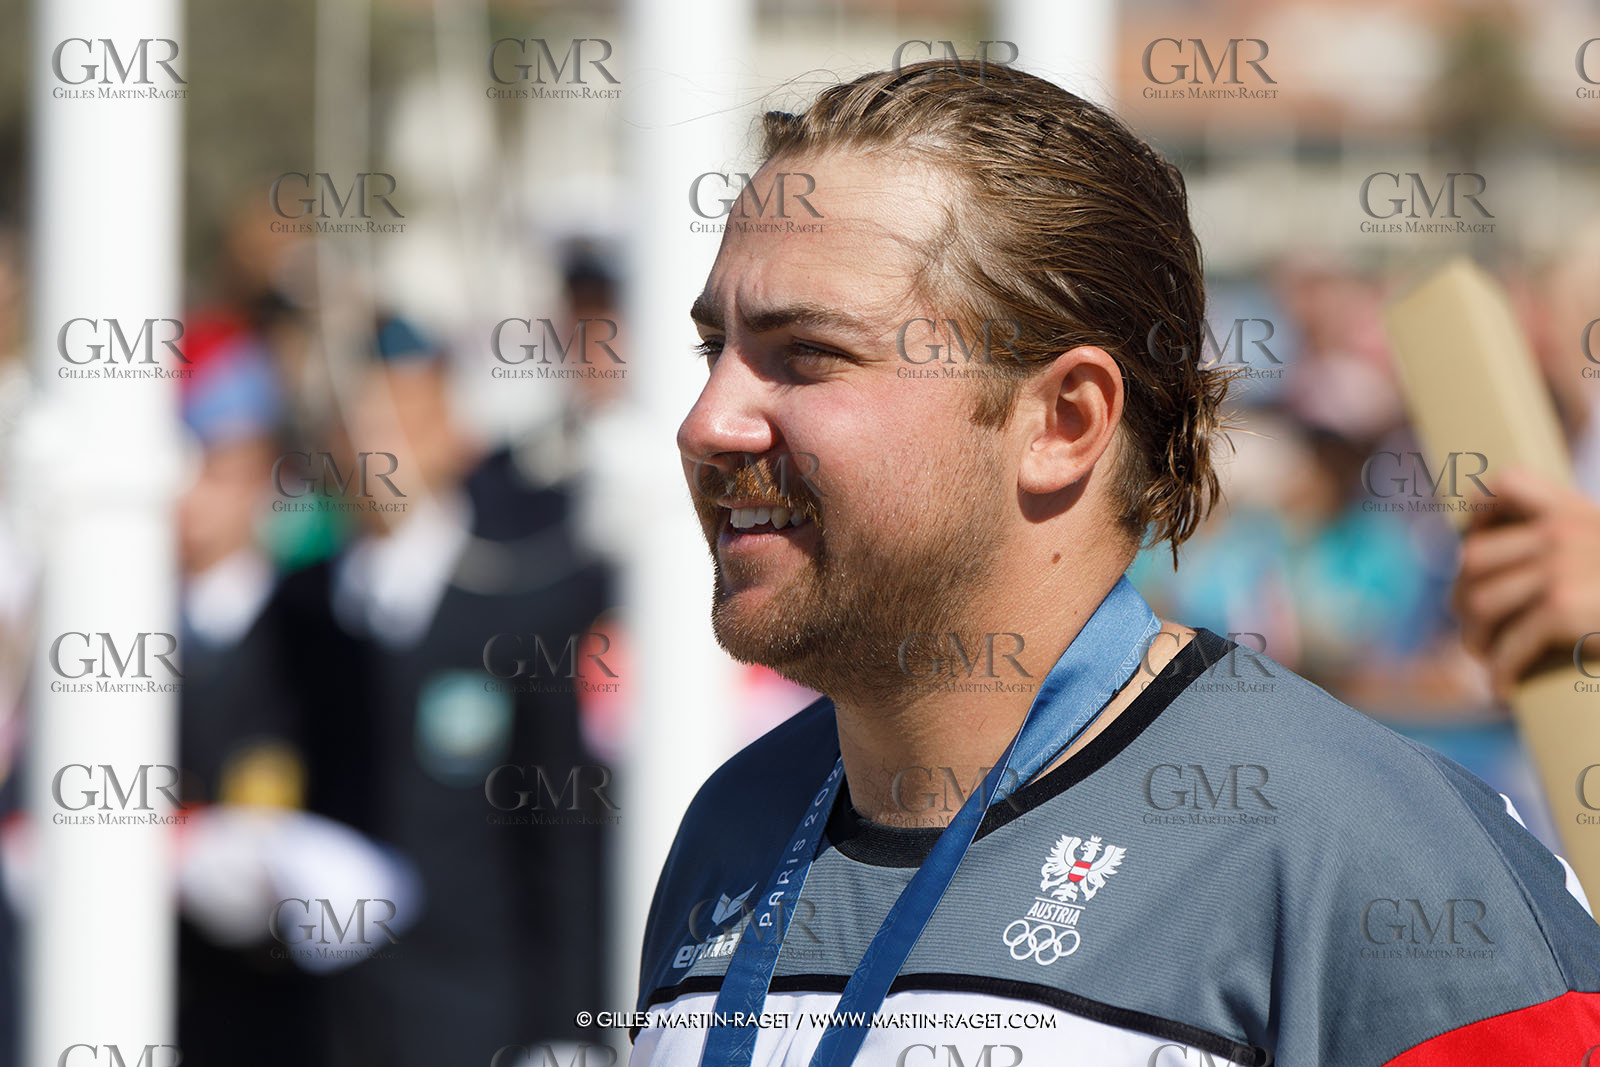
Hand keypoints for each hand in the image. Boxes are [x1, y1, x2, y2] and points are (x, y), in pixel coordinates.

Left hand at [1453, 465, 1599, 698]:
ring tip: (1489, 660)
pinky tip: (1506, 688)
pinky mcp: (1564, 609)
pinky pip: (1509, 643)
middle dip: (1465, 596)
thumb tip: (1526, 569)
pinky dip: (1503, 670)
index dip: (1481, 518)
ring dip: (1478, 638)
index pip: (1508, 486)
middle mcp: (1562, 531)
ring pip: (1481, 602)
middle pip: (1475, 556)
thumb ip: (1585, 545)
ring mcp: (1560, 568)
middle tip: (1478, 630)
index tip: (1476, 555)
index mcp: (1578, 511)